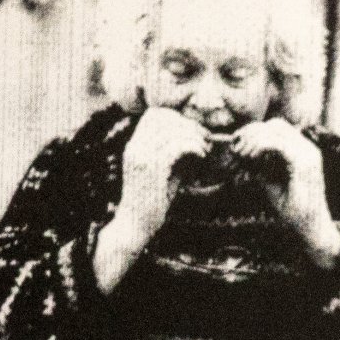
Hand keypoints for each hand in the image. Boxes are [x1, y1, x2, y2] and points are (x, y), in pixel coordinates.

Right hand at [94, 107, 211, 290]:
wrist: (135, 226)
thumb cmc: (153, 200)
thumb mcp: (164, 171)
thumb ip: (174, 153)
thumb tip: (197, 137)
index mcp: (135, 145)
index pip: (154, 114)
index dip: (177, 117)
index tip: (194, 131)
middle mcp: (134, 147)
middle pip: (165, 118)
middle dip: (189, 125)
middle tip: (204, 139)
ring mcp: (141, 157)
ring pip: (172, 131)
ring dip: (194, 137)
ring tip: (205, 149)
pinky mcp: (151, 170)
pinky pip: (176, 147)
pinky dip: (193, 148)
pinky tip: (201, 157)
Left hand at [227, 120, 339, 266]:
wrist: (310, 229)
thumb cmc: (291, 209)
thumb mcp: (270, 181)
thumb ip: (260, 164)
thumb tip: (240, 150)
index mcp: (303, 152)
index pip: (277, 128)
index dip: (255, 131)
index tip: (236, 143)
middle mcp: (308, 149)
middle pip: (275, 125)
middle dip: (251, 132)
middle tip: (236, 148)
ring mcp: (308, 155)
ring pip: (276, 130)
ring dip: (254, 139)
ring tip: (241, 154)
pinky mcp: (304, 164)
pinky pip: (278, 144)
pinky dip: (260, 147)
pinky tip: (250, 157)